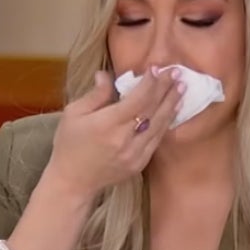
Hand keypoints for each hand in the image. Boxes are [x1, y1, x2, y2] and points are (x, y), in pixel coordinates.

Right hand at [44, 66, 184, 198]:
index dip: (149, 83)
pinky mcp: (139, 164)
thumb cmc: (68, 145)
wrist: (72, 182)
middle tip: (176, 73)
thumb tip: (106, 75)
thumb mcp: (72, 114)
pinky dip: (166, 123)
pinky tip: (172, 112)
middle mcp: (124, 138)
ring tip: (182, 88)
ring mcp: (134, 153)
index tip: (155, 68)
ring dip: (172, 105)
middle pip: (152, 109)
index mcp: (107, 124)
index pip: (137, 99)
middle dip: (165, 89)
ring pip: (159, 125)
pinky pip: (157, 140)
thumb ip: (95, 95)